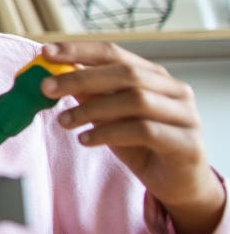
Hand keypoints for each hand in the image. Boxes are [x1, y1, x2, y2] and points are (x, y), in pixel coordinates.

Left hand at [41, 42, 226, 233]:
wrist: (178, 183)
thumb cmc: (143, 145)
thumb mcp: (109, 115)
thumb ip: (89, 93)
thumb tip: (54, 75)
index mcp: (154, 75)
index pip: (114, 53)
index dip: (79, 50)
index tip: (45, 52)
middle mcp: (174, 90)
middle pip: (125, 73)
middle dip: (80, 78)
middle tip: (46, 87)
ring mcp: (185, 115)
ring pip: (136, 100)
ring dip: (92, 109)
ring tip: (63, 121)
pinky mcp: (187, 144)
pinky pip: (145, 131)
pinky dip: (109, 133)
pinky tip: (86, 139)